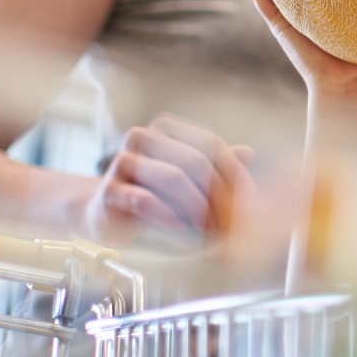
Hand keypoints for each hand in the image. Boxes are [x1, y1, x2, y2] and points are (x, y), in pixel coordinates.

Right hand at [82, 114, 255, 245]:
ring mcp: (123, 161)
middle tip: (230, 221)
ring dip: (197, 207)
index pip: (211, 144)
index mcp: (166, 128)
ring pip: (173, 177)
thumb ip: (216, 167)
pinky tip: (182, 228)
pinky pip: (145, 199)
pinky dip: (169, 215)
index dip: (234, 174)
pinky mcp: (109, 190)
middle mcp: (143, 137)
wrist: (106, 215)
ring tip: (209, 228)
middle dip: (218, 194)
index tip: (248, 203)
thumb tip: (249, 152)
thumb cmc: (156, 195)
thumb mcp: (189, 180)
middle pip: (196, 161)